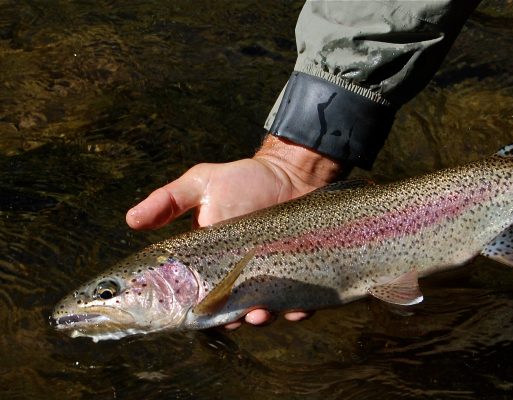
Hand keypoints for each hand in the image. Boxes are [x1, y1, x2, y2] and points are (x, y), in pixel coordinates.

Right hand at [126, 135, 343, 328]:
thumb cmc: (243, 179)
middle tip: (236, 317)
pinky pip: (299, 303)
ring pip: (262, 312)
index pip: (197, 295)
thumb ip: (169, 201)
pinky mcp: (298, 276)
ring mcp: (268, 278)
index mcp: (210, 262)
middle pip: (230, 311)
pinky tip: (298, 310)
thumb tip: (130, 220)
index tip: (194, 316)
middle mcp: (237, 276)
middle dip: (232, 320)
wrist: (289, 174)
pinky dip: (298, 311)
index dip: (194, 310)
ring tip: (262, 314)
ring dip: (261, 320)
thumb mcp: (201, 183)